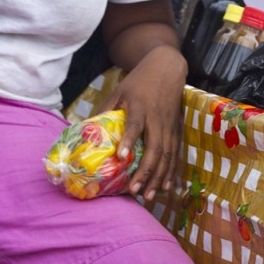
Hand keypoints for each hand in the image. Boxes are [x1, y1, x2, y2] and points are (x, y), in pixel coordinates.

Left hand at [103, 45, 186, 200]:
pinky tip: (168, 187)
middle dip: (146, 171)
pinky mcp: (177, 129)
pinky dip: (172, 171)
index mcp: (140, 106)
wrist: (167, 67)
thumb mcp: (119, 90)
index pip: (135, 124)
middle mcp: (157, 118)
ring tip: (149, 195)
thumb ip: (106, 110)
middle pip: (155, 148)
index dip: (129, 140)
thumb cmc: (139, 80)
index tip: (121, 156)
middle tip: (134, 191)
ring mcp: (169, 125)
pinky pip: (176, 153)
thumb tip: (86, 130)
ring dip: (159, 177)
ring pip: (167, 155)